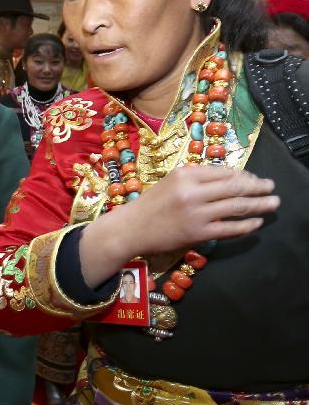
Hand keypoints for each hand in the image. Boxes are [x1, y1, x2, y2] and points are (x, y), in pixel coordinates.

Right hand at [81, 166, 278, 285]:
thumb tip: (227, 180)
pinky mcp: (198, 232)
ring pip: (236, 206)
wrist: (131, 228)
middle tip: (272, 187)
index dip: (243, 174)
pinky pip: (229, 228)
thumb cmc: (150, 205)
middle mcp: (192, 191)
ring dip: (259, 204)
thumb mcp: (170, 183)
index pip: (222, 171)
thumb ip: (195, 180)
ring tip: (273, 203)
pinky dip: (247, 225)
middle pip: (234, 187)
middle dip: (257, 187)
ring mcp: (196, 213)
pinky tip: (257, 222)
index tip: (254, 178)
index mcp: (184, 175)